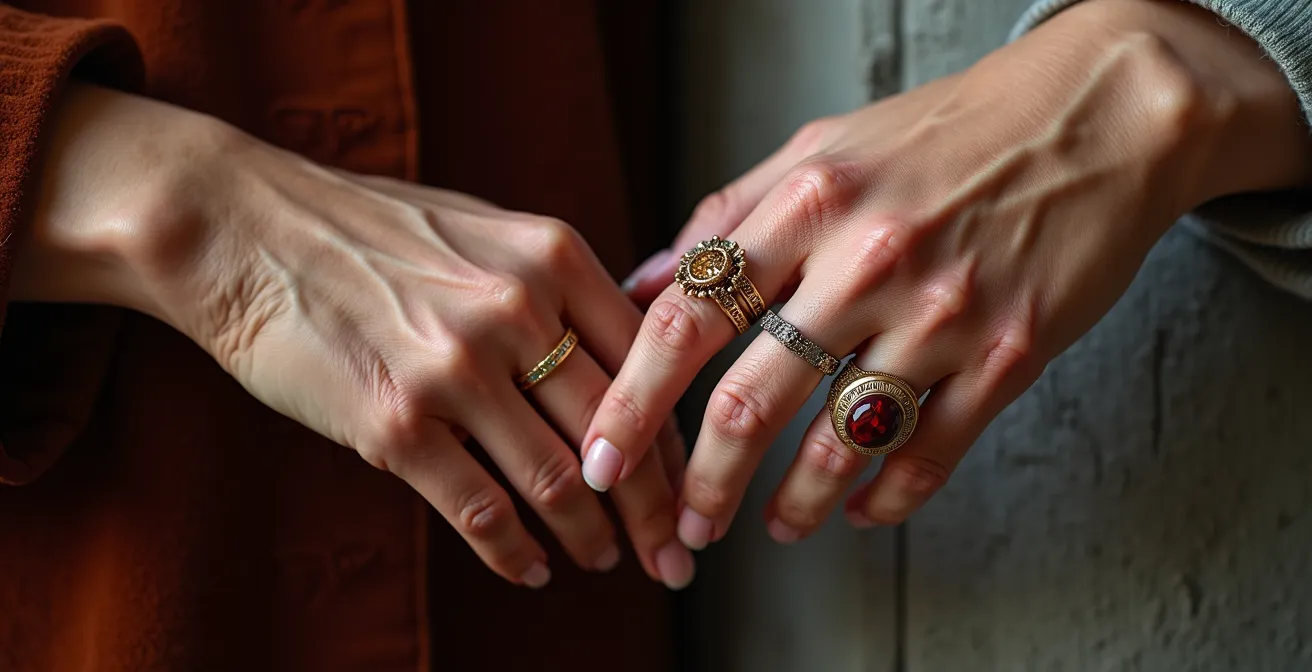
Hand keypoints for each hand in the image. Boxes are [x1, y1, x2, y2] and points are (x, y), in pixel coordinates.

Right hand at [13, 84, 695, 588]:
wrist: (243, 228)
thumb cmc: (367, 230)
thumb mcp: (483, 230)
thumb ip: (556, 285)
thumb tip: (623, 357)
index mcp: (552, 257)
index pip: (647, 366)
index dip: (674, 439)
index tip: (689, 483)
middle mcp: (515, 309)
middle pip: (617, 432)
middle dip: (653, 507)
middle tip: (673, 555)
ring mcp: (455, 368)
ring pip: (560, 481)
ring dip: (593, 536)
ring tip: (606, 559)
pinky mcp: (393, 424)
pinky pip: (481, 508)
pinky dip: (515, 552)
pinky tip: (531, 568)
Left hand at [591, 0, 1311, 547]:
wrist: (1096, 118)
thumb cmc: (947, 132)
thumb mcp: (824, 146)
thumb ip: (730, 214)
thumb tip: (647, 282)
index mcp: (810, 201)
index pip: (692, 315)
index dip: (634, 396)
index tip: (604, 453)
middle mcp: (868, 259)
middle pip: (752, 397)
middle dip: (702, 479)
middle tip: (682, 523)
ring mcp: (942, 313)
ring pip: (840, 441)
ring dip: (793, 504)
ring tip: (770, 528)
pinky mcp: (1009, 355)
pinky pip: (931, 451)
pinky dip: (888, 497)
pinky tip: (861, 512)